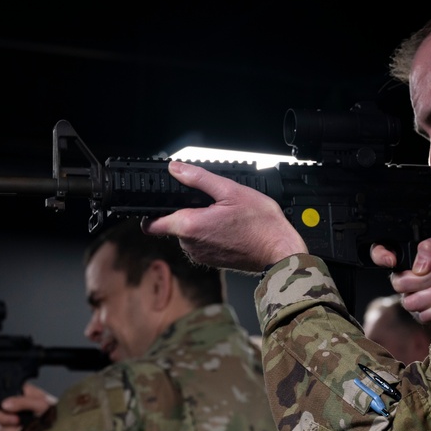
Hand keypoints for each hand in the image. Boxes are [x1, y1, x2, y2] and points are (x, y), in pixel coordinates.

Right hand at [0, 382, 56, 430]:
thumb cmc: (54, 412)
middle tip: (16, 419)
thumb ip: (23, 402)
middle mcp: (12, 405)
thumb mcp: (41, 403)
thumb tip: (5, 404)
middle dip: (2, 416)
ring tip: (24, 425)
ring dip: (10, 426)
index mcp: (19, 392)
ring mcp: (11, 419)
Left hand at [141, 161, 307, 271]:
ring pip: (188, 235)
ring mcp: (201, 255)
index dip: (150, 212)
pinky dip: (210, 234)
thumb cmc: (261, 225)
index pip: (151, 225)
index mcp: (190, 226)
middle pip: (173, 225)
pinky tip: (228, 227)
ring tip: (223, 215)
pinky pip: (202, 244)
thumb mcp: (231, 191)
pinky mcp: (212, 261)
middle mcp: (191, 245)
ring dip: (199, 224)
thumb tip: (176, 169)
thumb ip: (198, 178)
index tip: (156, 204)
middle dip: (185, 212)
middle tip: (208, 203)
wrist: (280, 252)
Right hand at [372, 235, 430, 324]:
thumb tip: (418, 266)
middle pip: (398, 283)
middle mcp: (411, 280)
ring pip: (411, 302)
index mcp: (413, 259)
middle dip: (425, 279)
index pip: (382, 253)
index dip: (380, 255)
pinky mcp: (429, 317)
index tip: (391, 259)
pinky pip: (423, 316)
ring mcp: (418, 300)